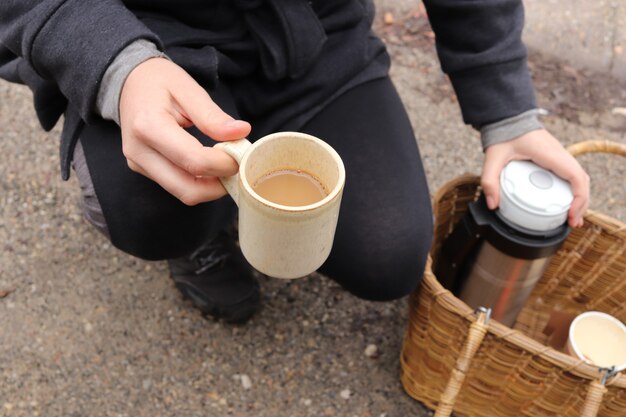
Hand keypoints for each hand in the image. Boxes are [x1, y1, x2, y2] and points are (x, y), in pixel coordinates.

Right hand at [119, 57, 250, 204]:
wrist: (128, 82)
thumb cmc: (159, 81)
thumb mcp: (188, 89)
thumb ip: (213, 116)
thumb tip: (241, 133)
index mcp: (148, 127)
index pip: (194, 161)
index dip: (224, 164)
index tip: (242, 154)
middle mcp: (139, 152)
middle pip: (188, 189)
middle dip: (219, 185)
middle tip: (237, 166)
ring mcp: (139, 164)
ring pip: (184, 193)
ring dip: (210, 186)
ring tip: (225, 164)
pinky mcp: (144, 170)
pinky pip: (177, 186)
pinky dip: (199, 182)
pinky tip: (210, 165)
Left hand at [481, 129, 589, 227]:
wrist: (507, 118)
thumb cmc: (503, 134)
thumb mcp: (493, 158)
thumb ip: (489, 180)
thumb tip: (492, 204)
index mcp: (550, 154)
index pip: (576, 177)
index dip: (579, 198)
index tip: (571, 215)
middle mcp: (560, 154)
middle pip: (582, 181)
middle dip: (581, 204)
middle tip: (572, 223)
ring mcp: (559, 155)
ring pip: (578, 178)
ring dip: (578, 197)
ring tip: (571, 217)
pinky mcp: (554, 157)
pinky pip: (570, 175)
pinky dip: (572, 189)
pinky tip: (564, 202)